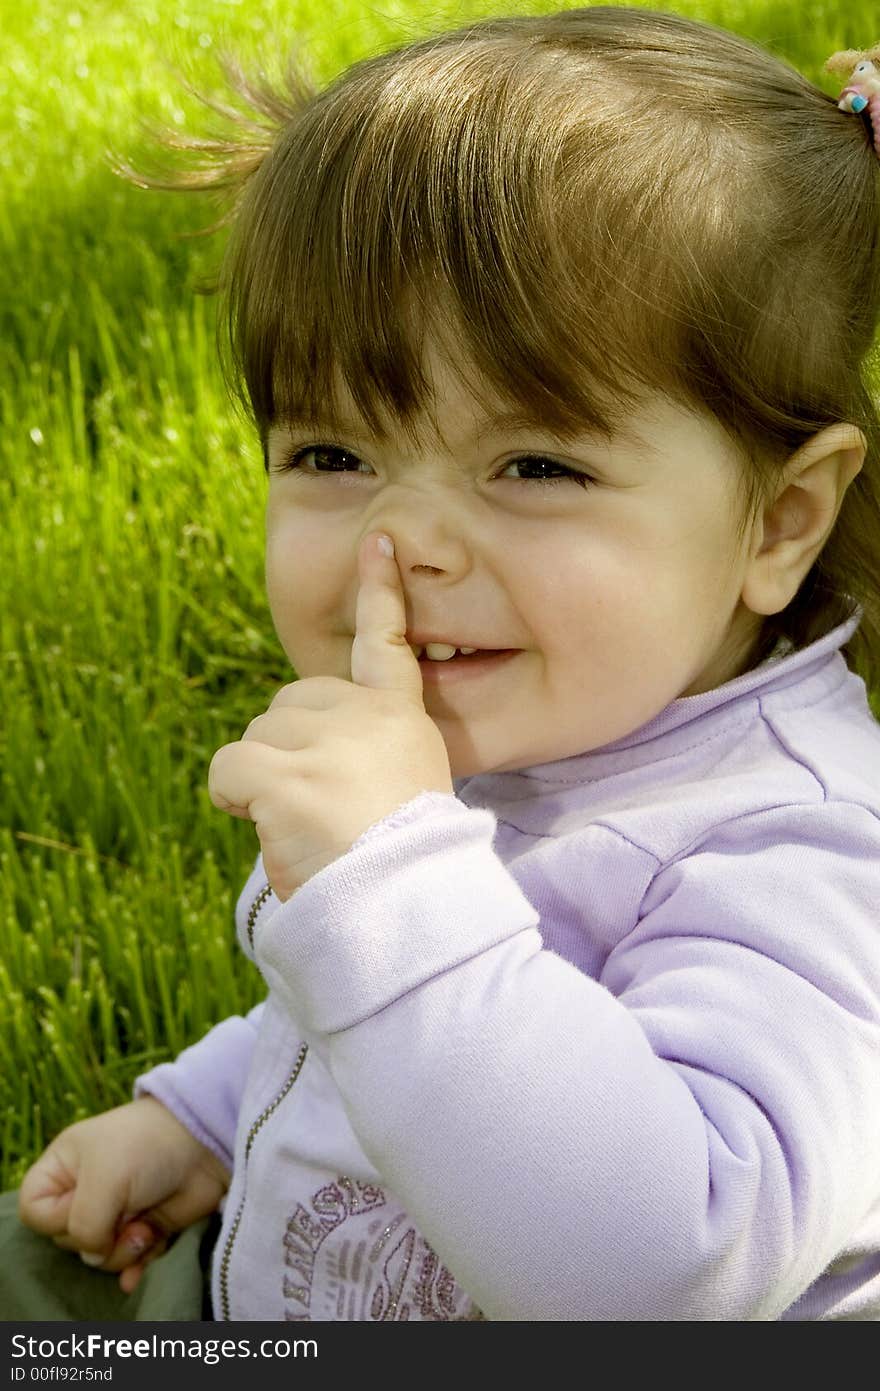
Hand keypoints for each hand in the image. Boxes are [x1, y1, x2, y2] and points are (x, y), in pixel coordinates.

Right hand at [18, 1098, 229, 1294]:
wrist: (205, 1142)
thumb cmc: (146, 1146)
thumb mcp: (104, 1177)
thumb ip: (85, 1224)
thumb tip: (95, 1255)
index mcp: (63, 1167)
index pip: (34, 1211)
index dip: (55, 1218)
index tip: (81, 1204)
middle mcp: (85, 1191)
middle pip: (68, 1240)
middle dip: (96, 1237)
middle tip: (123, 1215)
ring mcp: (115, 1212)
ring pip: (99, 1257)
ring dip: (121, 1252)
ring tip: (143, 1230)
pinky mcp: (145, 1228)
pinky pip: (130, 1262)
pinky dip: (135, 1267)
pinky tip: (138, 1274)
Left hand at [208, 532, 453, 900]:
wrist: (405, 911)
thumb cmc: (402, 866)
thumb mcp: (406, 790)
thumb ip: (365, 751)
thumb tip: (307, 755)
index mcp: (401, 720)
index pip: (388, 644)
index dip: (380, 591)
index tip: (375, 542)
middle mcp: (366, 716)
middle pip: (288, 705)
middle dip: (285, 751)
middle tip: (319, 809)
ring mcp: (326, 741)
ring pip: (255, 737)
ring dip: (262, 782)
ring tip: (308, 826)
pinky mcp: (286, 774)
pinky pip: (226, 769)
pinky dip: (233, 800)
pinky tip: (272, 827)